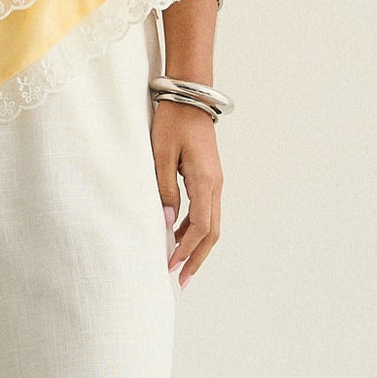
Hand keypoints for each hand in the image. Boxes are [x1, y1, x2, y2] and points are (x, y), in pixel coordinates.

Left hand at [152, 102, 221, 287]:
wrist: (190, 97)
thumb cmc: (172, 122)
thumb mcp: (160, 154)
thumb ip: (164, 189)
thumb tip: (166, 222)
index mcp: (205, 181)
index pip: (200, 227)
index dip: (186, 250)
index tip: (171, 266)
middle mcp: (215, 185)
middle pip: (212, 233)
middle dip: (197, 258)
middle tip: (182, 281)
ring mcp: (215, 182)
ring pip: (211, 224)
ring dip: (196, 246)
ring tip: (178, 265)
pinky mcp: (209, 179)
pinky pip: (206, 212)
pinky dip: (194, 230)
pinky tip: (177, 237)